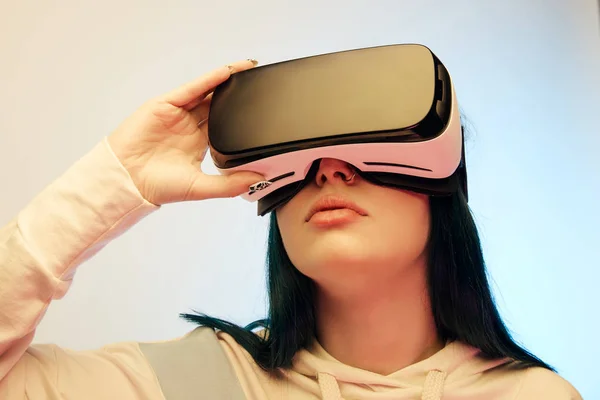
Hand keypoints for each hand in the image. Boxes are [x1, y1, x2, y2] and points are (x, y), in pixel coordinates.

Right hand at [107, 59, 263, 205]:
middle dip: (238, 95)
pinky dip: (209, 80)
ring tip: (249, 69)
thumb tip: (260, 181)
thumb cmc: (158, 187)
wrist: (127, 181)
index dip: (243, 117)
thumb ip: (230, 184)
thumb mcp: (201, 187)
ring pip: (207, 92)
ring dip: (227, 81)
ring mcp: (177, 115)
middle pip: (219, 105)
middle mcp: (190, 127)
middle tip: (261, 83)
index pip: (227, 125)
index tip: (265, 111)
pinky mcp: (165, 105)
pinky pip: (191, 89)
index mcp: (199, 145)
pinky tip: (226, 72)